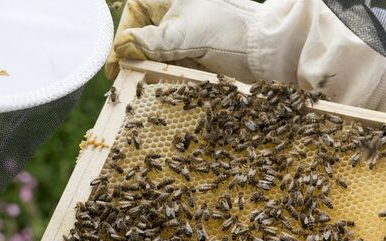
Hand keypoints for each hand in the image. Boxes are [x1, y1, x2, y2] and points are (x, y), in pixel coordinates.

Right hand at [105, 0, 258, 80]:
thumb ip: (151, 42)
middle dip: (135, 55)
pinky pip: (173, 63)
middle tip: (124, 78)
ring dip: (151, 68)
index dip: (122, 33)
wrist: (269, 52)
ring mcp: (190, 32)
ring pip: (158, 50)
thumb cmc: (232, 34)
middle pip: (144, 32)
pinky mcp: (199, 51)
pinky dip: (167, 75)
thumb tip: (122, 46)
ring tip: (144, 85)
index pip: (137, 9)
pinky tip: (164, 86)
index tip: (116, 61)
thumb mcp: (186, 37)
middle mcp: (181, 10)